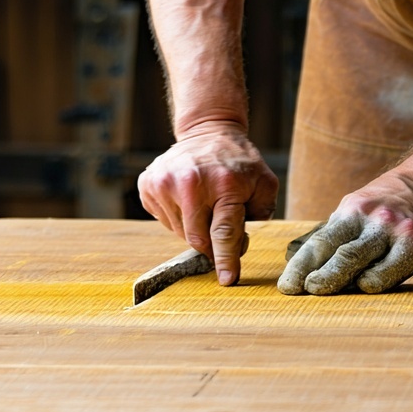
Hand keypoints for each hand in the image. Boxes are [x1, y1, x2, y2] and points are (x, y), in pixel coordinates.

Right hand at [138, 121, 278, 285]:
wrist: (208, 131)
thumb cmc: (239, 163)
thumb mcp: (264, 183)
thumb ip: (261, 213)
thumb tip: (240, 243)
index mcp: (224, 184)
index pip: (224, 232)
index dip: (226, 259)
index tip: (227, 280)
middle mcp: (190, 183)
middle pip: (198, 238)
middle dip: (211, 244)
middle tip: (221, 230)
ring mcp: (165, 182)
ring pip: (179, 232)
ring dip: (195, 228)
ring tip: (205, 205)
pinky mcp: (148, 184)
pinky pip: (164, 219)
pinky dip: (178, 217)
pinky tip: (187, 199)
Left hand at [278, 172, 412, 294]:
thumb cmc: (393, 204)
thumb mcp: (362, 209)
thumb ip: (343, 236)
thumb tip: (314, 270)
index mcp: (350, 212)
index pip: (319, 242)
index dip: (300, 265)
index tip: (286, 286)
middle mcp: (368, 218)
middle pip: (335, 250)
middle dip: (314, 272)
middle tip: (299, 290)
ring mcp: (392, 229)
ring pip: (358, 256)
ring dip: (335, 277)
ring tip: (318, 290)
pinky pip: (393, 265)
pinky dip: (377, 278)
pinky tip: (366, 286)